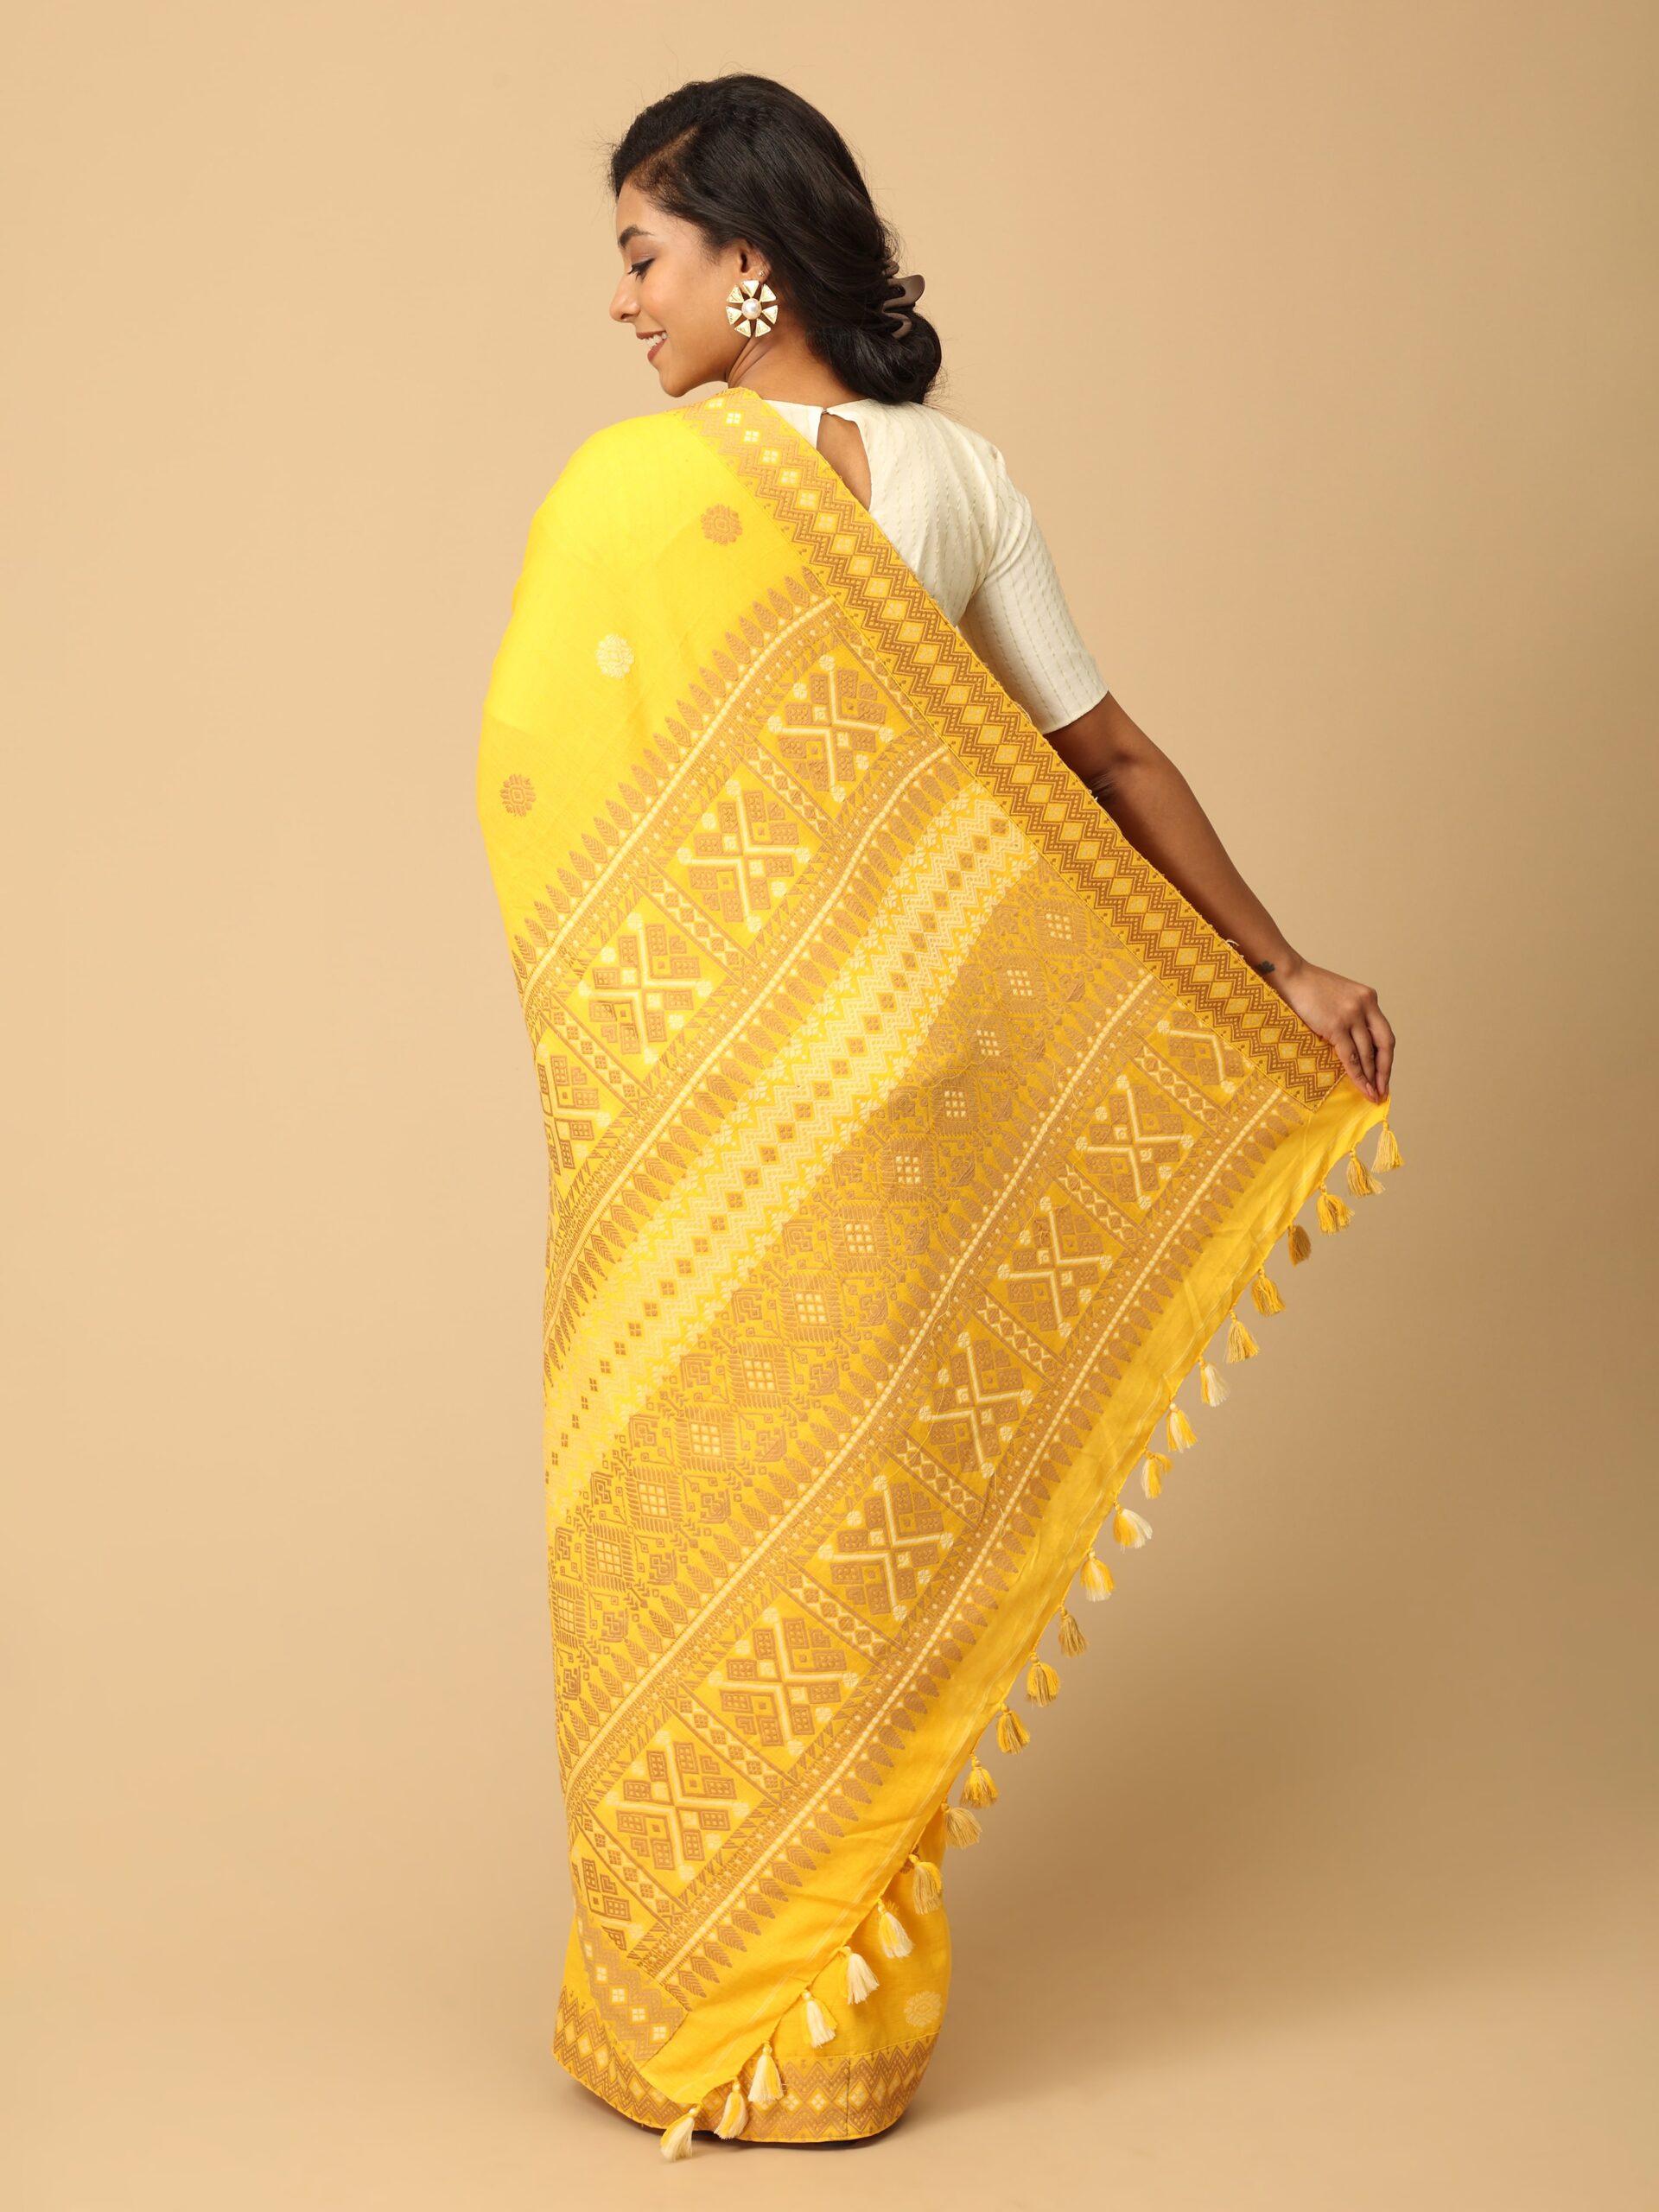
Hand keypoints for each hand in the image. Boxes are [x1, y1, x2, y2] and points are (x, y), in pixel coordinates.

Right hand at [1269, 954, 1392, 1102]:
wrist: (1289, 976)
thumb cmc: (1307, 988)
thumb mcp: (1338, 998)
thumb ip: (1350, 1017)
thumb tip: (1353, 1047)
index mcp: (1368, 998)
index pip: (1383, 1033)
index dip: (1386, 1057)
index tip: (1384, 1075)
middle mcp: (1366, 1005)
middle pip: (1384, 1044)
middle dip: (1384, 1070)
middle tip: (1383, 1090)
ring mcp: (1352, 1015)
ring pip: (1367, 1053)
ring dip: (1370, 1077)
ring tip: (1371, 1094)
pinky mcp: (1336, 1025)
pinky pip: (1350, 1056)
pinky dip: (1356, 1074)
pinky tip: (1360, 1085)